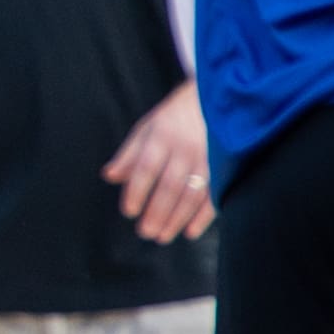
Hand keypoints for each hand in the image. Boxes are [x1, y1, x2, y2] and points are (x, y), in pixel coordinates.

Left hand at [103, 80, 215, 242]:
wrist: (217, 98)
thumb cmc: (175, 117)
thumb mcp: (148, 127)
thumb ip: (129, 154)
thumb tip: (109, 176)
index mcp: (162, 136)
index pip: (145, 167)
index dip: (136, 191)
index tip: (129, 211)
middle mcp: (185, 147)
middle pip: (169, 185)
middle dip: (156, 212)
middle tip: (145, 232)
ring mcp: (208, 158)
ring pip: (192, 194)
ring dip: (177, 219)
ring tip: (162, 236)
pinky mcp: (225, 166)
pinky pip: (215, 195)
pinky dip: (203, 216)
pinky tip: (190, 232)